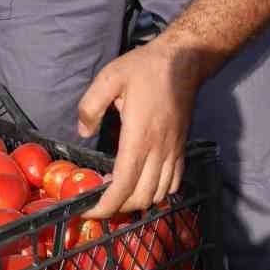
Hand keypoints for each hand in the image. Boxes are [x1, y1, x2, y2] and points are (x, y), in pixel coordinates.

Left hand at [77, 40, 201, 219]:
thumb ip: (90, 105)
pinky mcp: (181, 148)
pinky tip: (141, 182)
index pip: (123, 185)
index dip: (105, 205)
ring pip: (158, 194)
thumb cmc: (146, 67)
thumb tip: (84, 131)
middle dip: (117, 207)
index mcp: (139, 136)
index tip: (88, 209)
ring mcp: (174, 150)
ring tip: (117, 190)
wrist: (185, 60)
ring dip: (136, 201)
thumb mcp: (109, 78)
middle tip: (97, 198)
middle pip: (140, 198)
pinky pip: (173, 183)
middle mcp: (159, 149)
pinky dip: (157, 192)